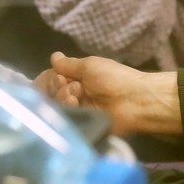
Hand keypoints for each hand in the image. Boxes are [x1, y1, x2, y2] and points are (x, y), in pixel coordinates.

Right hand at [35, 52, 181, 136]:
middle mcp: (74, 94)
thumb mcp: (90, 66)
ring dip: (63, 99)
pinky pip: (65, 121)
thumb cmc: (114, 78)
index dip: (50, 79)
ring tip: (76, 98)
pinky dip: (67, 111)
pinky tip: (76, 106)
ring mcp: (77, 111)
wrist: (134, 100)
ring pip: (56, 107)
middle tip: (73, 88)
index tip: (59, 78)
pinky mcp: (81, 126)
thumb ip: (69, 65)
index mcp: (77, 79)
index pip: (52, 79)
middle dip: (57, 88)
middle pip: (51, 94)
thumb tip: (53, 57)